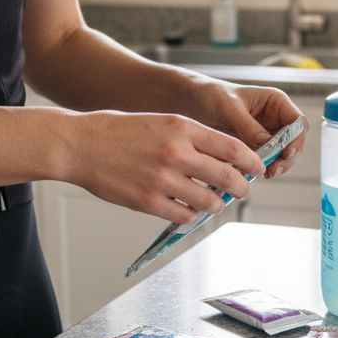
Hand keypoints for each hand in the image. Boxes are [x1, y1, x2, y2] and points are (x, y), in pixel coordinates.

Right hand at [60, 111, 264, 224]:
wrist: (79, 144)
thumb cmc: (119, 131)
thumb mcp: (161, 121)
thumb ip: (192, 137)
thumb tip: (223, 156)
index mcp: (182, 128)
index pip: (233, 147)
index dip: (251, 161)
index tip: (257, 167)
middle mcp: (176, 152)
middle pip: (228, 176)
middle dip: (241, 187)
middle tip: (242, 190)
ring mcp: (162, 178)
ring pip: (209, 201)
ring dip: (217, 204)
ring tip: (215, 202)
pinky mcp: (147, 201)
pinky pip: (184, 215)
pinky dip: (191, 215)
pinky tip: (188, 210)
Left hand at [193, 81, 308, 178]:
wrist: (191, 103)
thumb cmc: (211, 96)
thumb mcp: (230, 109)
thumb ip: (250, 127)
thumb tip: (268, 145)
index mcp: (276, 102)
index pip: (298, 123)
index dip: (297, 139)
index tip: (286, 153)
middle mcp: (275, 119)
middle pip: (294, 143)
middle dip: (286, 158)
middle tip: (273, 170)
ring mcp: (266, 135)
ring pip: (282, 156)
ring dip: (275, 166)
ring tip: (262, 174)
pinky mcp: (255, 148)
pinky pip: (265, 161)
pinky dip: (261, 169)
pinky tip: (250, 172)